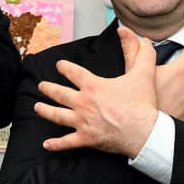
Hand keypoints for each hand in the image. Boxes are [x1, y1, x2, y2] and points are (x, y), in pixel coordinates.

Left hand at [34, 26, 158, 156]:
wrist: (146, 133)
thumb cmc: (142, 104)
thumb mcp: (144, 73)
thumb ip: (142, 53)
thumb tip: (145, 38)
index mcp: (93, 86)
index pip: (73, 72)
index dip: (64, 67)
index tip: (59, 65)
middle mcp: (83, 103)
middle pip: (60, 93)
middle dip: (49, 88)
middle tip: (41, 85)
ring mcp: (83, 122)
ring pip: (58, 115)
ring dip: (45, 111)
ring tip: (37, 107)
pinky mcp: (87, 139)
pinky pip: (67, 142)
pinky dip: (56, 144)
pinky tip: (46, 144)